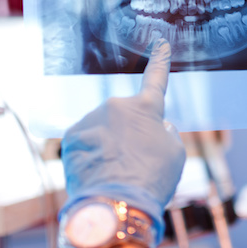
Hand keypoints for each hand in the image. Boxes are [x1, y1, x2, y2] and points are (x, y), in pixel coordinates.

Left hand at [60, 39, 185, 243]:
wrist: (114, 204)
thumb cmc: (151, 179)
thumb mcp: (175, 155)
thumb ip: (166, 134)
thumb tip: (158, 128)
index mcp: (146, 108)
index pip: (156, 79)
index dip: (160, 61)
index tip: (160, 43)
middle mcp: (117, 106)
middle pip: (125, 118)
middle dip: (129, 134)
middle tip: (134, 162)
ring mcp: (92, 119)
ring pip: (103, 130)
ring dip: (109, 146)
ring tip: (115, 172)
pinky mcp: (71, 136)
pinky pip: (85, 141)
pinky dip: (91, 155)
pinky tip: (98, 173)